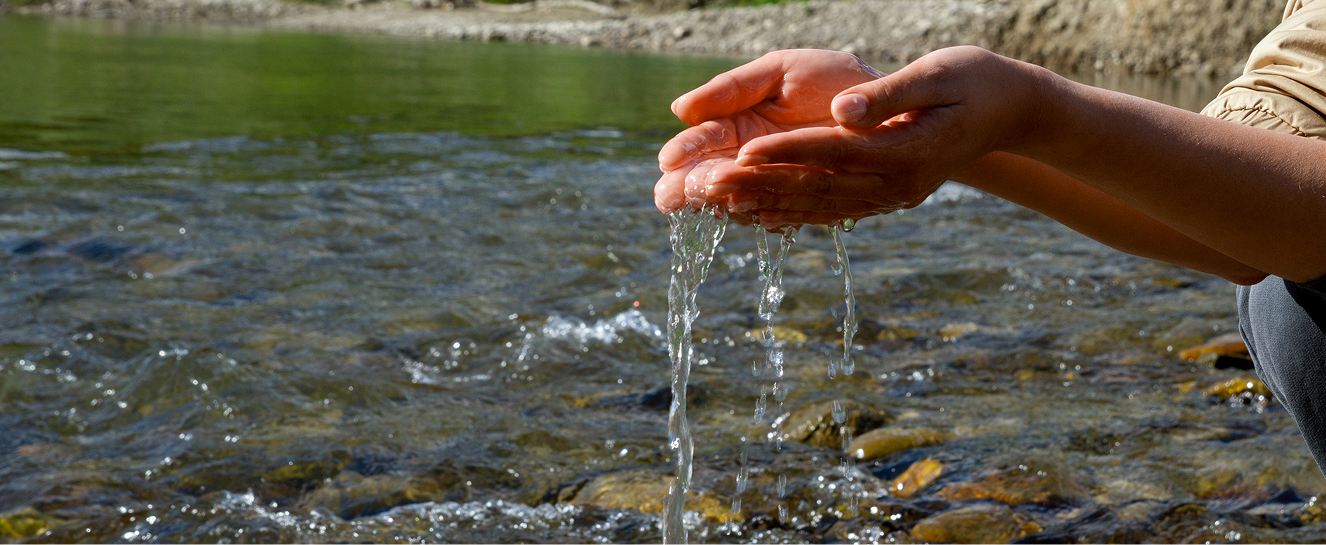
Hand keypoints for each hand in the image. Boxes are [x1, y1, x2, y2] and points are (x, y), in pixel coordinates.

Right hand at [654, 49, 886, 216]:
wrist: (892, 102)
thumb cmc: (831, 79)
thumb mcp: (779, 72)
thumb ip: (732, 88)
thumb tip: (680, 109)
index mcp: (739, 122)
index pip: (702, 141)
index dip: (685, 151)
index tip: (669, 160)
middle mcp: (752, 158)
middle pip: (711, 178)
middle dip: (691, 186)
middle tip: (672, 195)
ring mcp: (777, 182)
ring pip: (740, 198)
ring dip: (725, 200)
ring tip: (712, 198)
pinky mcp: (806, 201)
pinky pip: (780, 212)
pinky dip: (765, 212)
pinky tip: (750, 211)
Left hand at [731, 47, 1049, 211]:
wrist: (1012, 111)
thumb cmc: (975, 81)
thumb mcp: (938, 76)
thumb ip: (886, 96)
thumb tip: (841, 112)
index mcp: (904, 153)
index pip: (832, 152)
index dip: (785, 152)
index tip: (741, 153)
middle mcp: (894, 184)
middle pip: (815, 188)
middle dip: (758, 187)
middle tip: (706, 186)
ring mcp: (890, 197)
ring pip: (817, 206)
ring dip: (764, 205)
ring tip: (716, 203)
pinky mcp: (885, 197)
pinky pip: (831, 210)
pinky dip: (792, 214)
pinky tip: (755, 215)